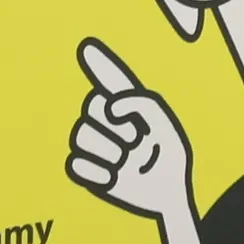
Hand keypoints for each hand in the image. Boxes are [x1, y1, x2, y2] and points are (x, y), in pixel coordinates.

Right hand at [65, 37, 195, 224]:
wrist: (168, 195)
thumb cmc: (168, 158)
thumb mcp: (163, 125)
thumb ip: (140, 103)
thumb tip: (110, 108)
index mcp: (127, 105)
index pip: (110, 80)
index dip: (99, 63)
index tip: (87, 48)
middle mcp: (108, 121)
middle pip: (90, 107)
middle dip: (117, 126)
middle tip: (137, 141)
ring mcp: (97, 146)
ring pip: (80, 136)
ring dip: (109, 151)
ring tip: (127, 161)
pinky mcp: (89, 172)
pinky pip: (75, 165)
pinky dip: (96, 173)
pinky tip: (113, 178)